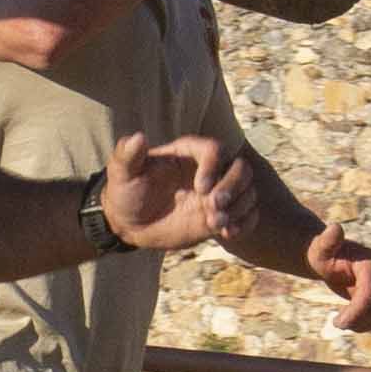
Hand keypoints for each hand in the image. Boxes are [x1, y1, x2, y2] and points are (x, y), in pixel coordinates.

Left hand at [101, 133, 237, 255]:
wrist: (132, 223)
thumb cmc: (126, 192)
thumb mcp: (121, 173)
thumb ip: (128, 154)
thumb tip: (137, 137)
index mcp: (189, 152)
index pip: (215, 149)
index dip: (213, 166)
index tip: (200, 188)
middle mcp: (209, 170)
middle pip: (241, 168)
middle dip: (234, 187)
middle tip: (214, 206)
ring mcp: (218, 193)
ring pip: (248, 192)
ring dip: (238, 208)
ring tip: (215, 224)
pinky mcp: (222, 215)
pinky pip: (249, 215)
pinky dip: (245, 224)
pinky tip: (228, 233)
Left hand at [306, 221, 370, 332]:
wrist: (333, 259)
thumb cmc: (324, 255)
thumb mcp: (321, 249)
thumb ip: (327, 241)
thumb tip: (335, 227)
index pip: (370, 296)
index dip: (355, 313)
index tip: (336, 323)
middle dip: (357, 320)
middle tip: (336, 323)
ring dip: (362, 324)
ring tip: (342, 320)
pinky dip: (368, 324)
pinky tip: (351, 320)